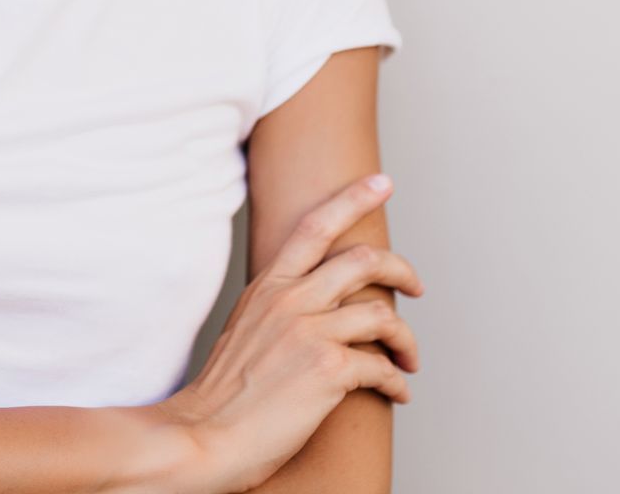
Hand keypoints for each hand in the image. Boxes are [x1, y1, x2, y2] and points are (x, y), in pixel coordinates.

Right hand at [149, 173, 424, 492]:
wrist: (204, 437)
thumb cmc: (224, 394)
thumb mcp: (246, 329)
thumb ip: (279, 308)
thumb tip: (321, 306)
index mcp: (268, 286)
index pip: (315, 226)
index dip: (353, 198)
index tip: (382, 183)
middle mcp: (289, 300)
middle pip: (363, 261)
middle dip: (401, 270)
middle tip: (415, 287)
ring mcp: (309, 332)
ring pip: (383, 315)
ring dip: (406, 340)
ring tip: (408, 359)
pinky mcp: (327, 369)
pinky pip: (382, 367)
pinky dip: (397, 381)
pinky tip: (397, 392)